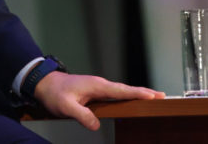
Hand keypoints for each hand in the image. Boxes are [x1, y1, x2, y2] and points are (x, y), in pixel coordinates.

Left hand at [32, 72, 163, 130]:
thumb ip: (82, 115)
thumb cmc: (55, 93)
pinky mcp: (95, 91)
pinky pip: (115, 94)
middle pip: (126, 89)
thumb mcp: (66, 107)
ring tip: (153, 99)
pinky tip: (132, 101)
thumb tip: (97, 125)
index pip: (121, 90)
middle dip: (144, 93)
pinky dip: (126, 96)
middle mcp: (100, 84)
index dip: (138, 93)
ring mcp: (98, 87)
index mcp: (97, 86)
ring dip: (136, 94)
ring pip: (121, 91)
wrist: (44, 83)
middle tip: (163, 97)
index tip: (154, 95)